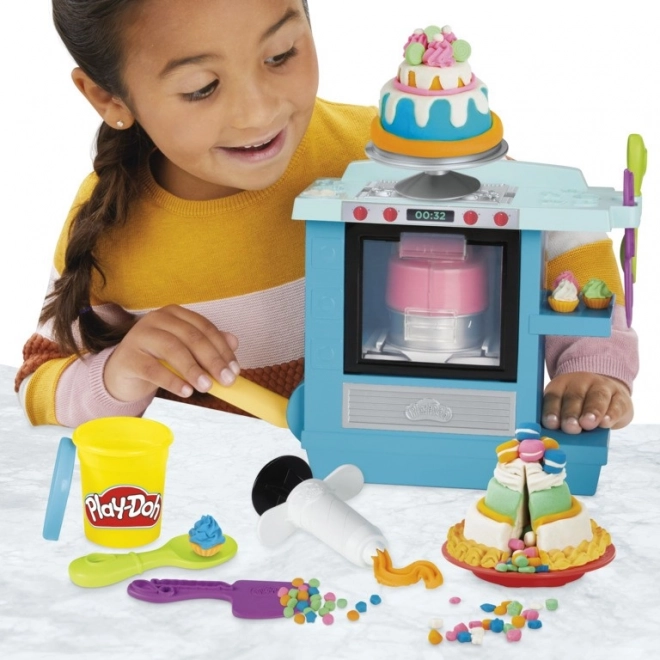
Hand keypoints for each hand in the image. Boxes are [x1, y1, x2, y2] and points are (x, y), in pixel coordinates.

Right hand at [104, 305, 239, 401]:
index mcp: (175, 314)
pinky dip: (172, 381)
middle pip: (191, 337)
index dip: (222, 349)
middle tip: (227, 380)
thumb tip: (235, 342)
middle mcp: (157, 319)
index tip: (234, 370)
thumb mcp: (185, 350)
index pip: (204, 328)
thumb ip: (208, 344)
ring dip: (194, 369)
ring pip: (173, 349)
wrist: (122, 371)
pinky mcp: (128, 357)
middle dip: (212, 360)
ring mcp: (140, 336)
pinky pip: (153, 369)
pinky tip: (186, 392)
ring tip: (207, 387)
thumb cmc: (159, 358)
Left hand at [542, 372, 633, 433]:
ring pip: (597, 397)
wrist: (609, 394)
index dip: (551, 410)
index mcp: (562, 385)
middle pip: (574, 396)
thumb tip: (554, 437)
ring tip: (587, 424)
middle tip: (570, 428)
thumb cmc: (581, 407)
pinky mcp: (621, 397)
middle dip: (571, 413)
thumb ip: (560, 421)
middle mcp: (581, 382)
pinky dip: (611, 414)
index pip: (554, 396)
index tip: (551, 424)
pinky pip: (616, 404)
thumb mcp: (566, 409)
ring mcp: (603, 387)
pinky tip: (606, 423)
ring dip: (591, 411)